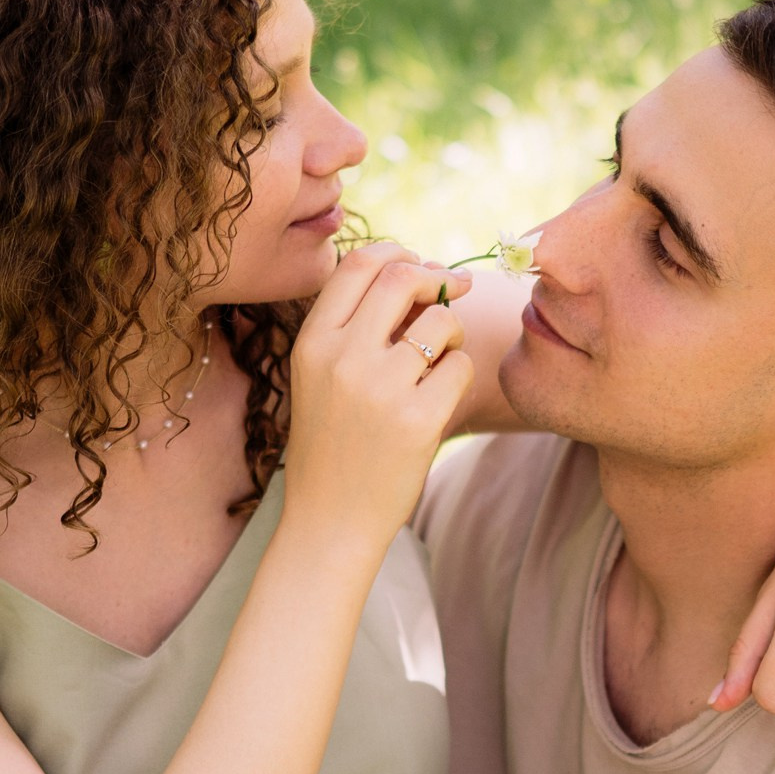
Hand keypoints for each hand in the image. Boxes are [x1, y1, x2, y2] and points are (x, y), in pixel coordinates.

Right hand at [281, 243, 474, 548]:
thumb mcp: (322, 376)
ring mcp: (380, 389)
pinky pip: (461, 367)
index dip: (399, 253)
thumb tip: (428, 272)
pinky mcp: (418, 420)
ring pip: (442, 321)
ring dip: (452, 334)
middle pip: (403, 276)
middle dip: (436, 277)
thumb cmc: (335, 441)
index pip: (358, 262)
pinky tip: (439, 400)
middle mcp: (342, 358)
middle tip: (455, 292)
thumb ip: (361, 325)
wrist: (330, 520)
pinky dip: (460, 376)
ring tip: (438, 365)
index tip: (421, 269)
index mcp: (313, 341)